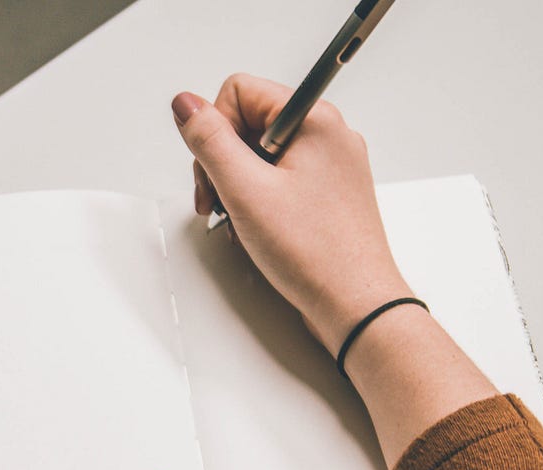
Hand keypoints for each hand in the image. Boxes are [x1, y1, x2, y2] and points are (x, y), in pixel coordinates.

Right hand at [171, 73, 412, 350]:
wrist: (356, 306)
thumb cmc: (316, 253)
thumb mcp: (245, 190)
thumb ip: (209, 140)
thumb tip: (186, 104)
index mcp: (314, 120)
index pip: (240, 91)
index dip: (215, 129)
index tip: (216, 168)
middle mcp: (327, 135)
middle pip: (248, 121)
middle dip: (222, 160)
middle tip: (220, 200)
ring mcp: (329, 165)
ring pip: (260, 153)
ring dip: (237, 183)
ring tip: (239, 219)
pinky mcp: (326, 192)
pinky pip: (278, 178)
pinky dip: (258, 199)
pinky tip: (256, 227)